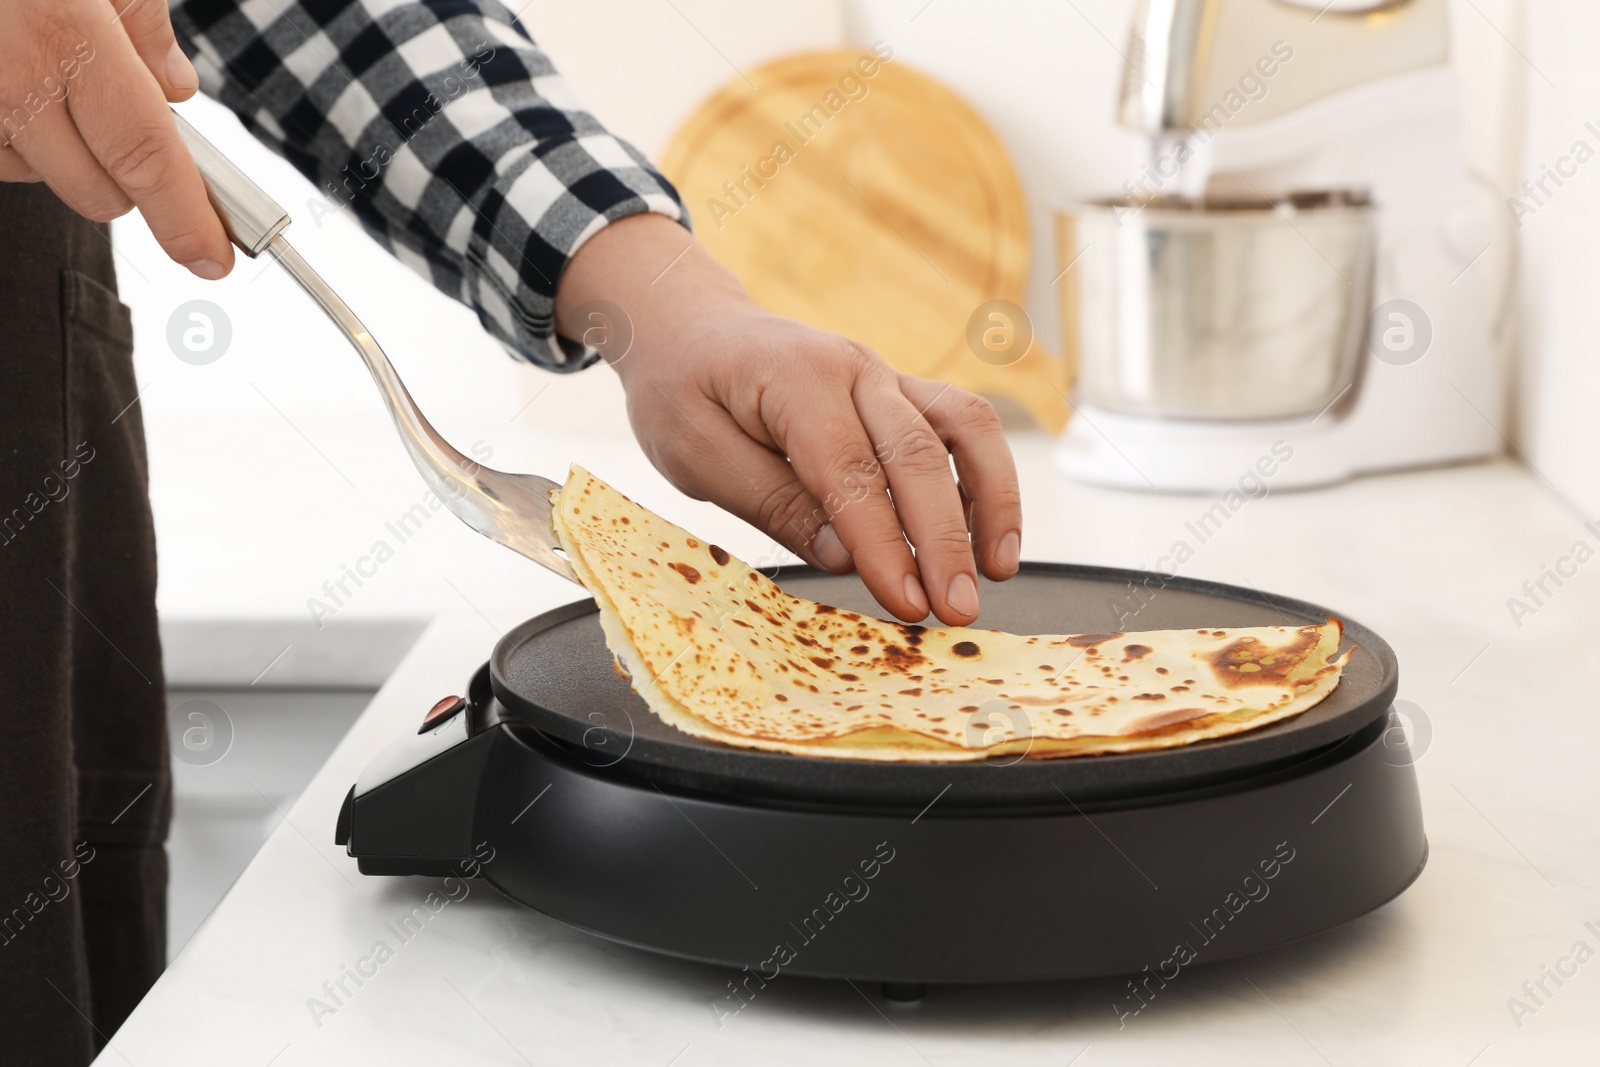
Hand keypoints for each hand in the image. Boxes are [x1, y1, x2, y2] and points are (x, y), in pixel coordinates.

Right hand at [0, 0, 233, 277]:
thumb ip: (141, 23)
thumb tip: (176, 89)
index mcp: (65, 32)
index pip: (146, 155)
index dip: (185, 219)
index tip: (211, 259)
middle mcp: (7, 76)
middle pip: (98, 189)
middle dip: (126, 174)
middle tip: (118, 110)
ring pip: (38, 176)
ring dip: (56, 147)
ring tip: (40, 68)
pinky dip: (8, 133)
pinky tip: (5, 81)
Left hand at [555, 214, 1021, 625]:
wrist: (689, 328)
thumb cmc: (683, 391)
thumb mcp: (695, 453)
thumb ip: (770, 501)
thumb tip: (842, 556)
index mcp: (796, 378)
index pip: (851, 470)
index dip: (884, 544)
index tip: (908, 603)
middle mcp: (854, 369)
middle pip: (918, 453)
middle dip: (944, 540)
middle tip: (958, 610)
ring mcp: (885, 378)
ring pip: (964, 428)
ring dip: (990, 502)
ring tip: (997, 572)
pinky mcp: (900, 395)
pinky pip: (962, 428)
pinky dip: (987, 480)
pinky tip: (990, 537)